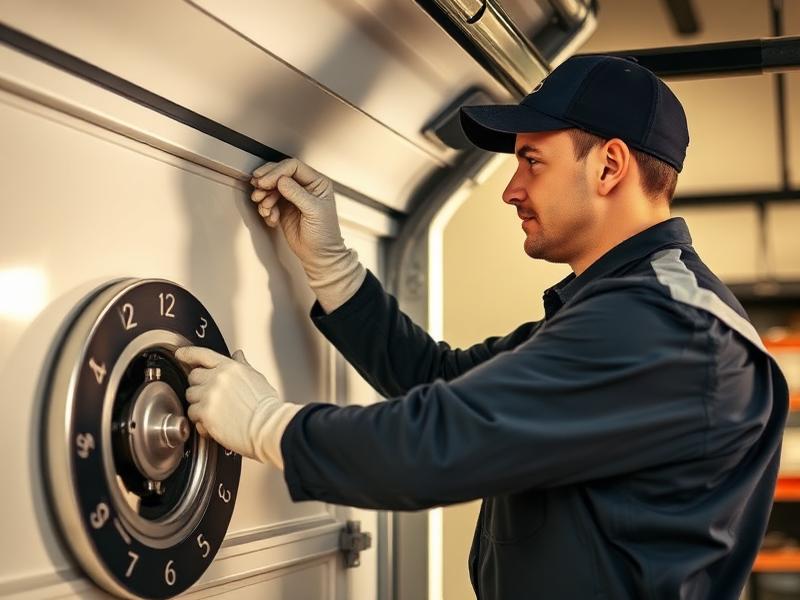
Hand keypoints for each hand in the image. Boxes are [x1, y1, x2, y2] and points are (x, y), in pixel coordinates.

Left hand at [174, 346, 300, 467]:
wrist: (267, 426)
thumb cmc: (266, 406)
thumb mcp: (257, 378)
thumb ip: (243, 365)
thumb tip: (238, 355)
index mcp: (230, 367)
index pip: (203, 354)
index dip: (188, 354)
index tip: (181, 354)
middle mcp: (217, 378)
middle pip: (193, 377)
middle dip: (199, 387)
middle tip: (211, 397)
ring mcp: (209, 395)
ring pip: (190, 398)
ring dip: (199, 405)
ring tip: (216, 413)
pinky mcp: (205, 413)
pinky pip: (192, 415)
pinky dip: (201, 422)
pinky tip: (215, 424)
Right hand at [250, 158, 365, 312]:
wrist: (319, 255)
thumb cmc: (324, 235)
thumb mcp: (314, 211)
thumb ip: (297, 194)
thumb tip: (281, 180)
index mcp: (317, 182)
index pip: (293, 167)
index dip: (276, 171)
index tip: (265, 181)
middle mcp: (304, 187)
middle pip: (279, 173)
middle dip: (266, 181)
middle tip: (258, 188)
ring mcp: (292, 197)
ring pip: (271, 187)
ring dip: (264, 196)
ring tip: (265, 208)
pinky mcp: (283, 208)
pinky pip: (268, 201)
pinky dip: (266, 208)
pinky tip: (271, 218)